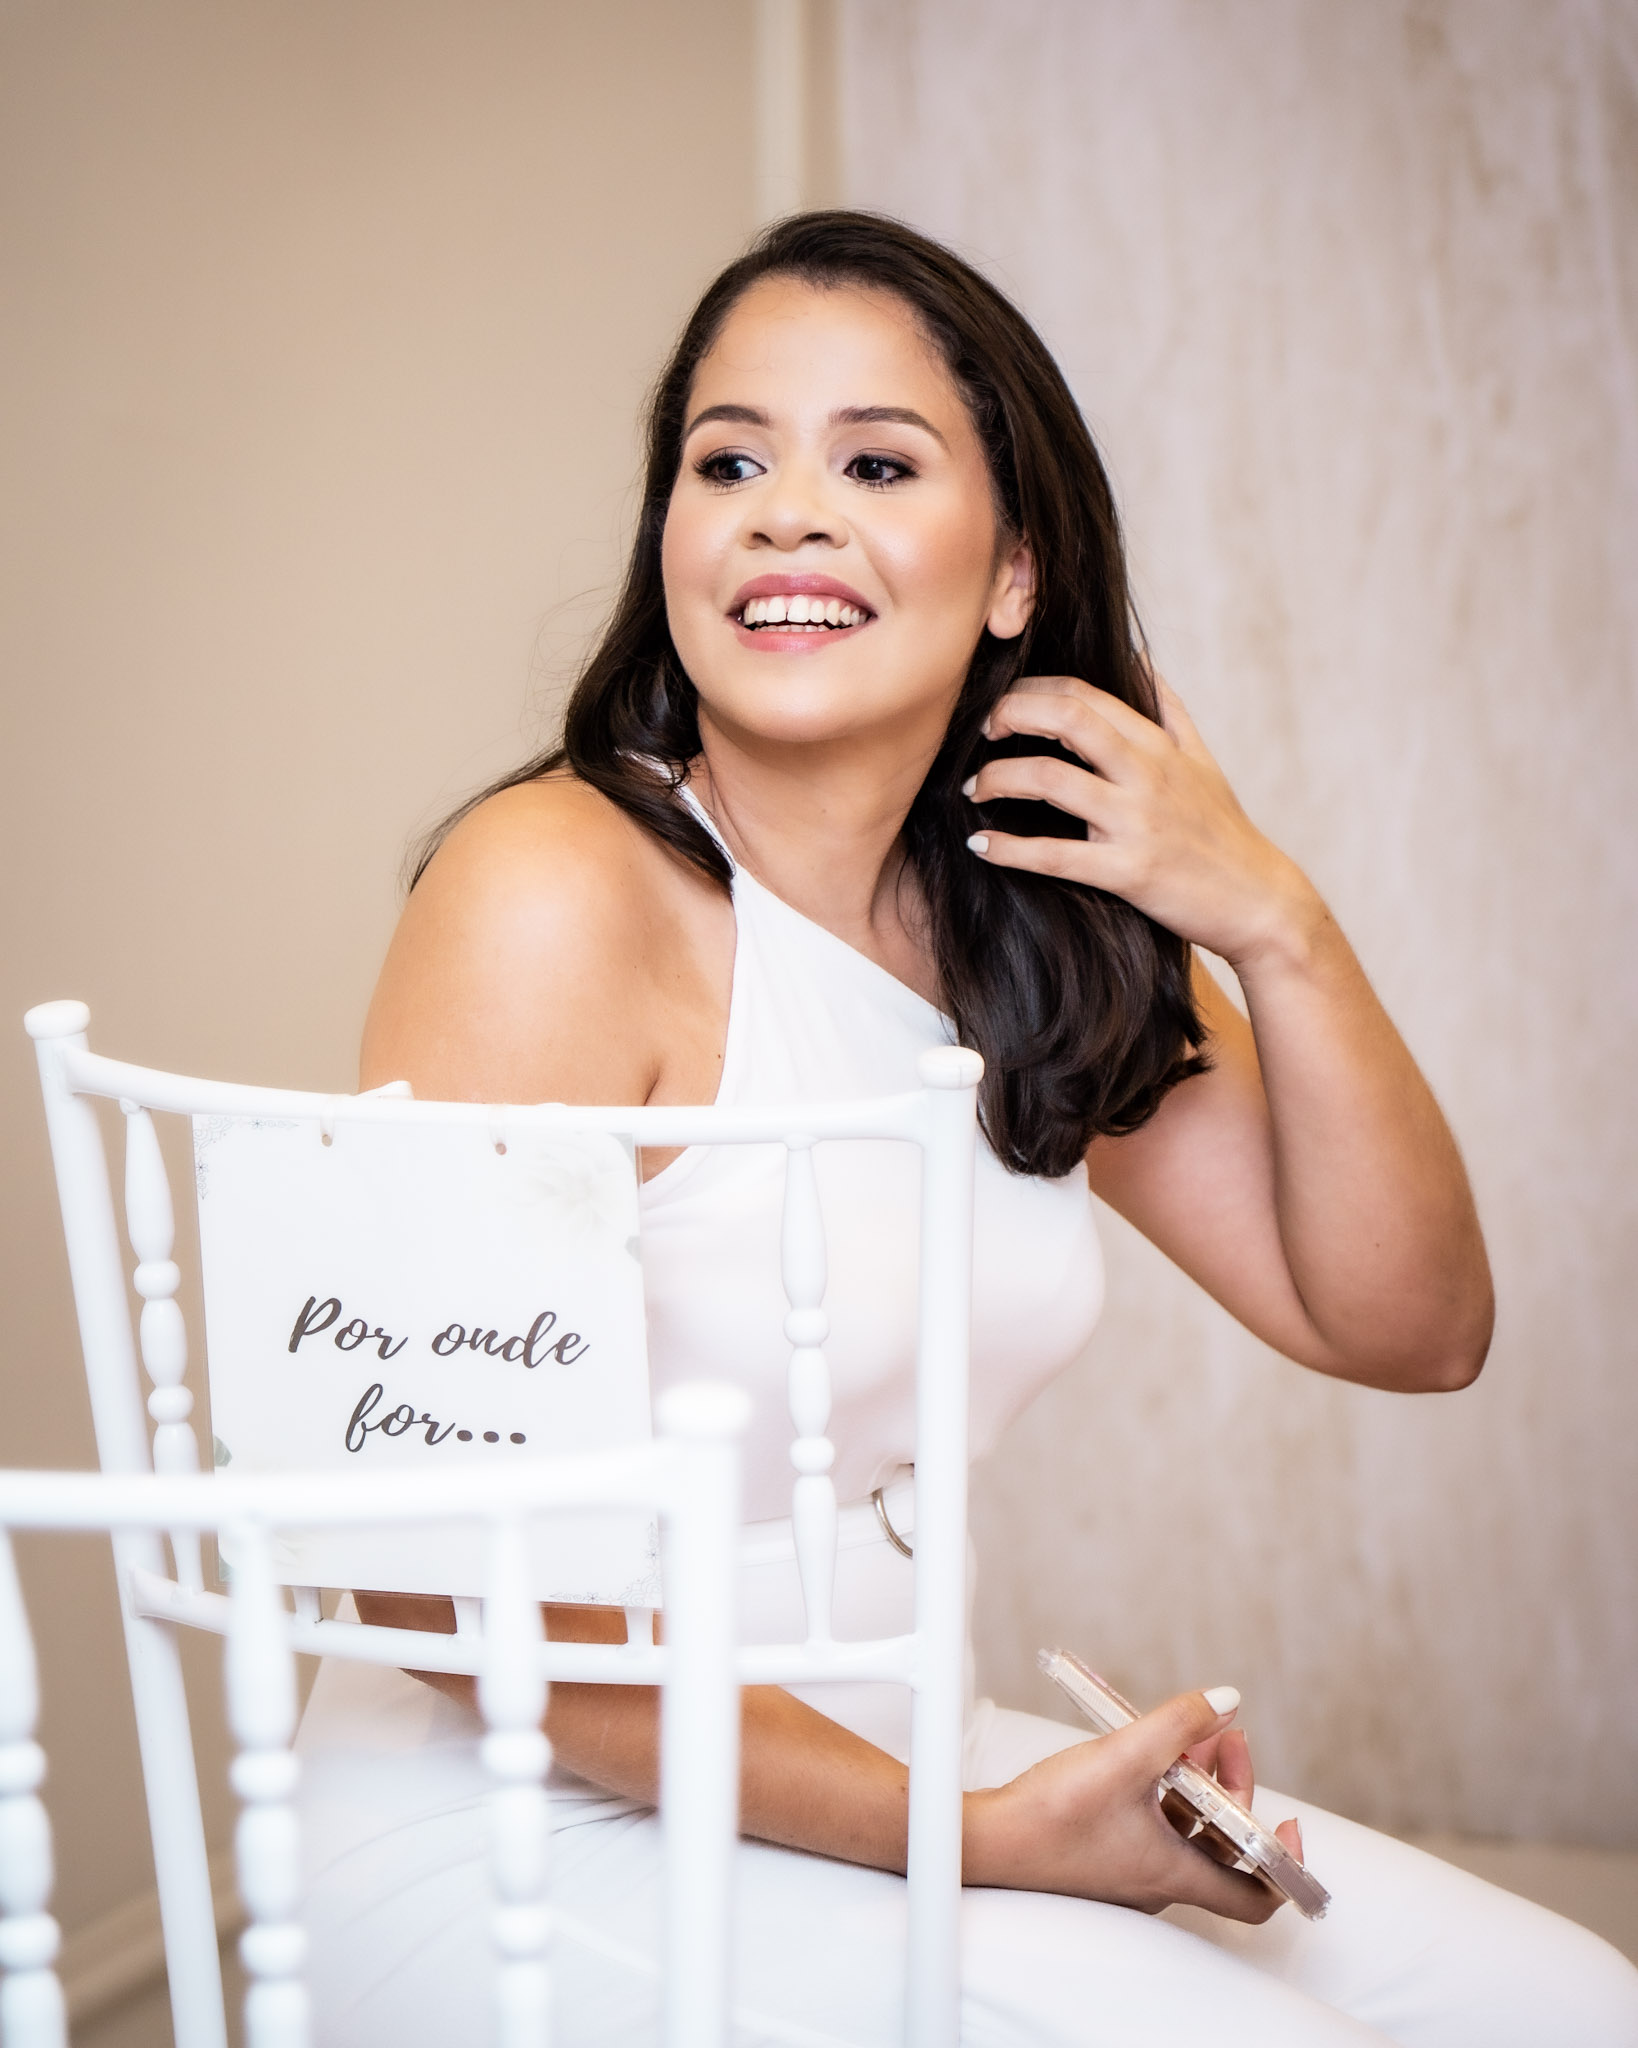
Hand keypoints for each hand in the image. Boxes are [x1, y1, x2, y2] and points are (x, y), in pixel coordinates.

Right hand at [962, 1688, 1304, 1920]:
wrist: (985, 1841)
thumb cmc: (1049, 1817)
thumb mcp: (1123, 1757)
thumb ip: (1178, 1724)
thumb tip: (1228, 1700)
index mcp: (1176, 1872)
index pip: (1256, 1895)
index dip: (1284, 1862)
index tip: (1289, 1822)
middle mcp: (1158, 1880)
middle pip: (1222, 1844)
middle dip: (1232, 1787)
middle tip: (1225, 1737)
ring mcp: (1128, 1870)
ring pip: (1184, 1830)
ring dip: (1195, 1781)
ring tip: (1185, 1732)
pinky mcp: (1101, 1855)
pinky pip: (1150, 1824)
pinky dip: (1160, 1788)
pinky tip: (1141, 1750)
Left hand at [965, 672, 1319, 971]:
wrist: (1258, 902)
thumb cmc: (1223, 831)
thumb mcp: (1202, 761)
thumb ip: (1168, 709)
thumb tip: (1140, 659)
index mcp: (1158, 745)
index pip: (1084, 695)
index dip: (1032, 691)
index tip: (1003, 706)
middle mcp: (1146, 774)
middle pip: (1067, 718)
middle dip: (1010, 715)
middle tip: (981, 732)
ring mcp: (1136, 822)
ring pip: (1052, 780)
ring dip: (999, 778)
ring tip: (975, 787)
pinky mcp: (1128, 872)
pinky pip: (1055, 856)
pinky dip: (1009, 849)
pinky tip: (981, 845)